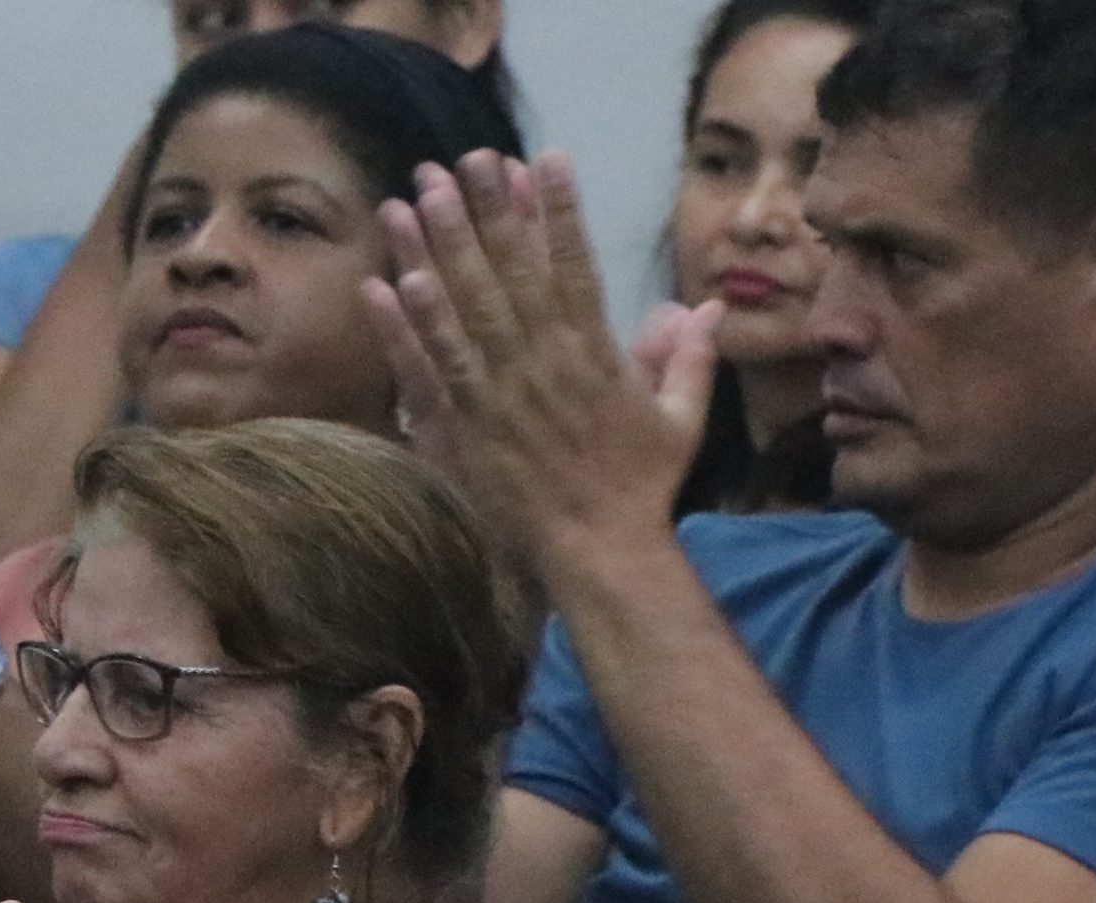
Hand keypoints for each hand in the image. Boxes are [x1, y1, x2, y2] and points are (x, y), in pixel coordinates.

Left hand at [370, 152, 712, 568]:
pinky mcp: (469, 429)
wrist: (601, 553)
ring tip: (411, 199)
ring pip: (465, 310)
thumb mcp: (680, 421)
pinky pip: (433, 370)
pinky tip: (387, 284)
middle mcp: (546, 366)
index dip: (558, 210)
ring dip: (436, 250)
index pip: (575, 265)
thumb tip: (709, 307)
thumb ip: (690, 358)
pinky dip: (409, 328)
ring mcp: (502, 397)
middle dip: (485, 211)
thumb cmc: (642, 488)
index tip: (545, 157)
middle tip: (460, 160)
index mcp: (597, 355)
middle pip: (510, 274)